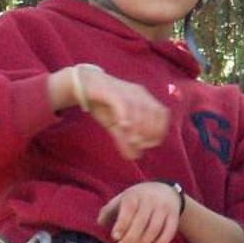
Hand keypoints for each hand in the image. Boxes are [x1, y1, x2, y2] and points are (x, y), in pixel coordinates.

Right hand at [51, 63, 168, 159]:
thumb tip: (135, 157)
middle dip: (149, 131)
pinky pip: (122, 104)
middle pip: (153, 112)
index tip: (148, 143)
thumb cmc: (102, 105)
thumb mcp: (115, 125)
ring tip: (131, 140)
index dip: (159, 130)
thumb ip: (125, 139)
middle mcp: (138, 93)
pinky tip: (122, 127)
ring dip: (138, 127)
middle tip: (138, 144)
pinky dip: (125, 117)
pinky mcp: (111, 91)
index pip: (162, 113)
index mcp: (144, 98)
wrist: (81, 85)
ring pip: (139, 109)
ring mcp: (125, 90)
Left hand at [98, 182, 182, 242]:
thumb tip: (100, 223)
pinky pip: (168, 233)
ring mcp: (164, 209)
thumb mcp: (123, 199)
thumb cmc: (138, 199)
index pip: (129, 209)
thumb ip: (109, 210)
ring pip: (154, 229)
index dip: (122, 224)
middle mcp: (150, 200)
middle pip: (141, 222)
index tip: (115, 237)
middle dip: (130, 239)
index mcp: (135, 195)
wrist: (166, 191)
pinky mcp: (174, 217)